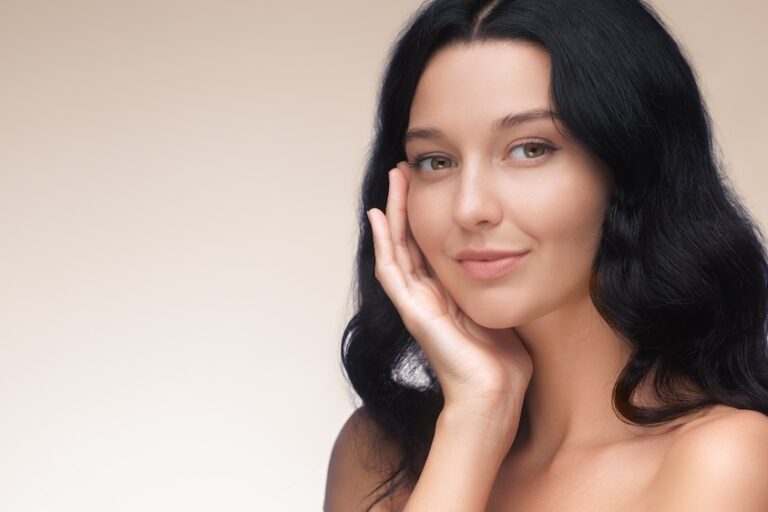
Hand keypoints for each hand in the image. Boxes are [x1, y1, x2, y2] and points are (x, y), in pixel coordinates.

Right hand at [366, 161, 532, 424]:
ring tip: (392, 180)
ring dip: (391, 214)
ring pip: (395, 249)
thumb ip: (496, 284)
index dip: (424, 214)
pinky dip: (383, 244)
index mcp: (445, 294)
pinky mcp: (413, 313)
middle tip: (403, 169)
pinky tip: (378, 217)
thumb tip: (513, 256)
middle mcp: (426, 295)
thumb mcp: (500, 307)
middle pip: (408, 241)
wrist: (494, 393)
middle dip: (405, 204)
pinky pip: (391, 272)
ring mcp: (416, 304)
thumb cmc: (502, 360)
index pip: (428, 245)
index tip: (428, 181)